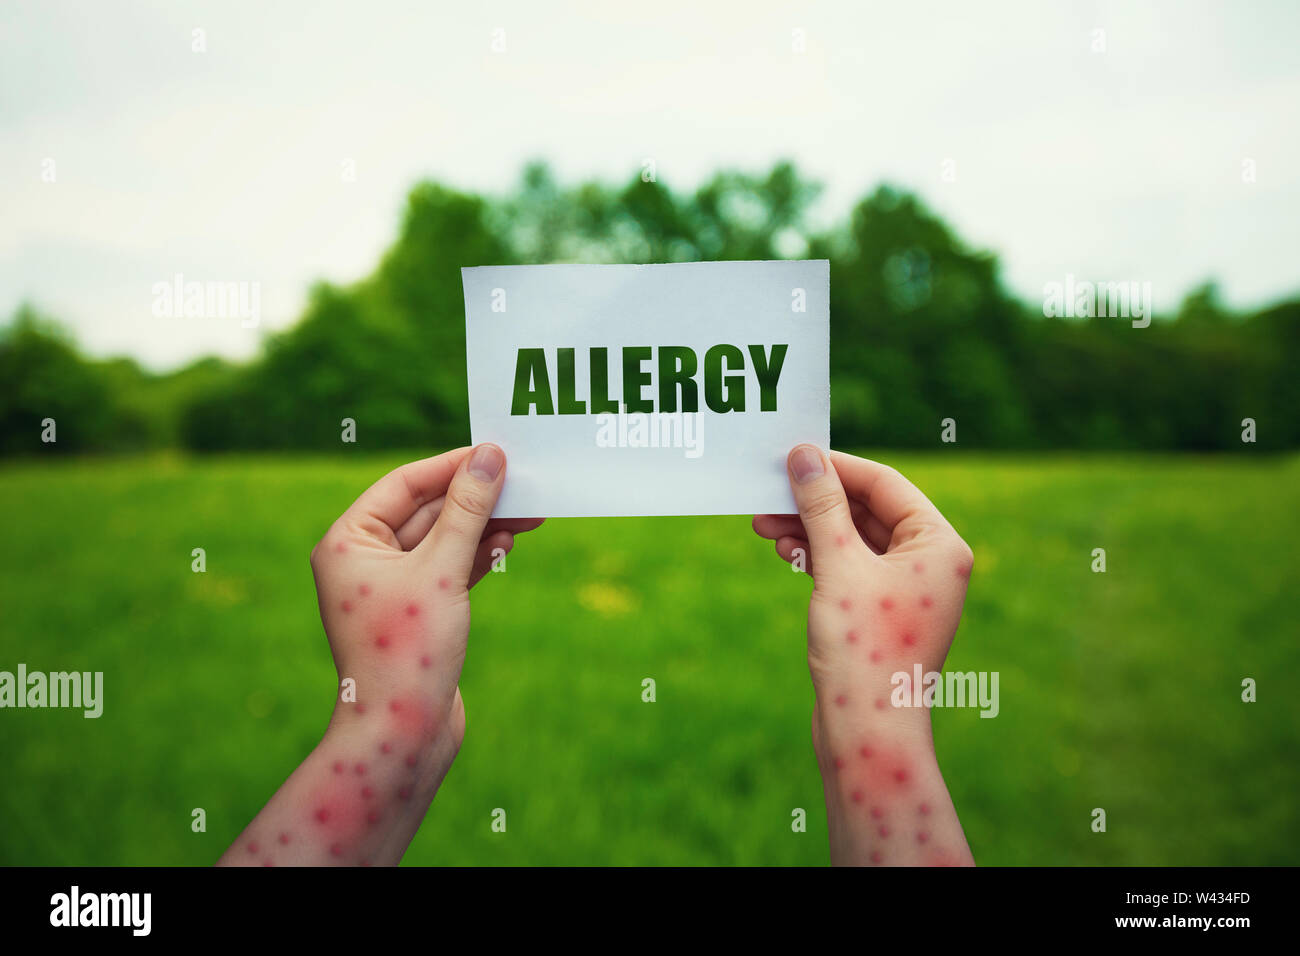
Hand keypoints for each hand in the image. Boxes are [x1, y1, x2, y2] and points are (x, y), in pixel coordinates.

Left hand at [218, 444, 542, 866]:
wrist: (402, 735)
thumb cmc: (409, 652)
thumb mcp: (442, 570)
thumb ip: (468, 510)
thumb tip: (489, 456)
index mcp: (349, 541)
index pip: (404, 484)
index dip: (452, 465)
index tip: (496, 451)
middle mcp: (364, 560)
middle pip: (427, 510)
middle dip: (476, 497)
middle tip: (524, 481)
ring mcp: (391, 588)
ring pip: (444, 540)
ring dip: (484, 525)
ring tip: (531, 513)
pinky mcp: (418, 613)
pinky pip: (450, 568)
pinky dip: (479, 555)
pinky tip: (509, 542)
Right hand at [754, 446, 975, 865]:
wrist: (867, 732)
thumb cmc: (863, 650)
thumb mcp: (837, 566)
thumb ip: (820, 506)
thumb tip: (804, 455)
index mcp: (939, 545)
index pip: (885, 484)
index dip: (836, 467)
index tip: (792, 456)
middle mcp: (930, 563)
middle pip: (867, 510)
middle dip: (815, 501)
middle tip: (768, 492)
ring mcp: (907, 590)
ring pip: (853, 539)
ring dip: (810, 528)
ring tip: (763, 523)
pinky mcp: (882, 612)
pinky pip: (849, 567)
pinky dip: (818, 556)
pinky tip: (785, 552)